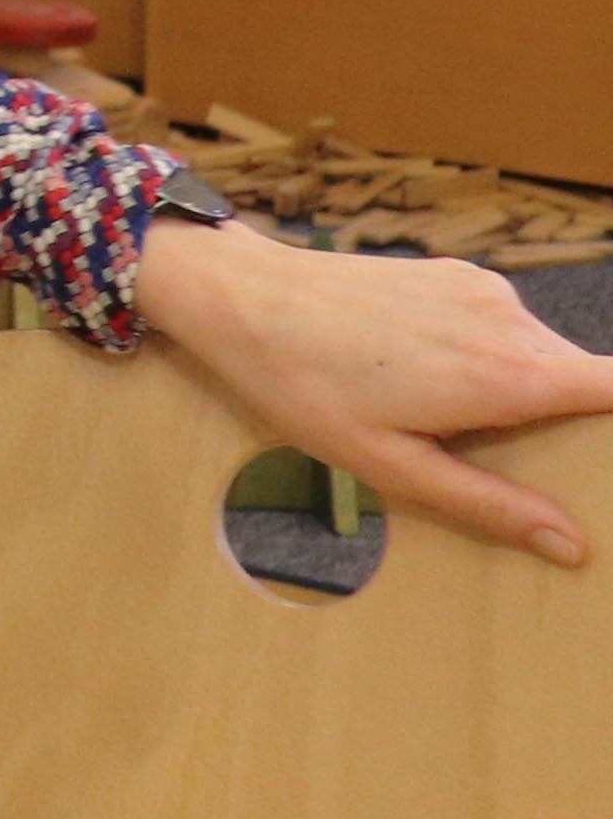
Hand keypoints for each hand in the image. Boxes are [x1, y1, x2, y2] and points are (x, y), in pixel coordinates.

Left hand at [133, 217, 612, 565]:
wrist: (241, 295)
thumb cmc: (304, 386)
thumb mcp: (390, 463)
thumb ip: (487, 504)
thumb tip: (572, 545)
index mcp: (506, 373)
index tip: (603, 458)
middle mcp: (509, 321)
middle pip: (581, 381)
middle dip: (565, 424)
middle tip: (503, 459)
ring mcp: (484, 289)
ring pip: (542, 354)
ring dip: (520, 390)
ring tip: (450, 420)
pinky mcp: (458, 273)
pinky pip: (502, 326)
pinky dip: (489, 356)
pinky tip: (426, 376)